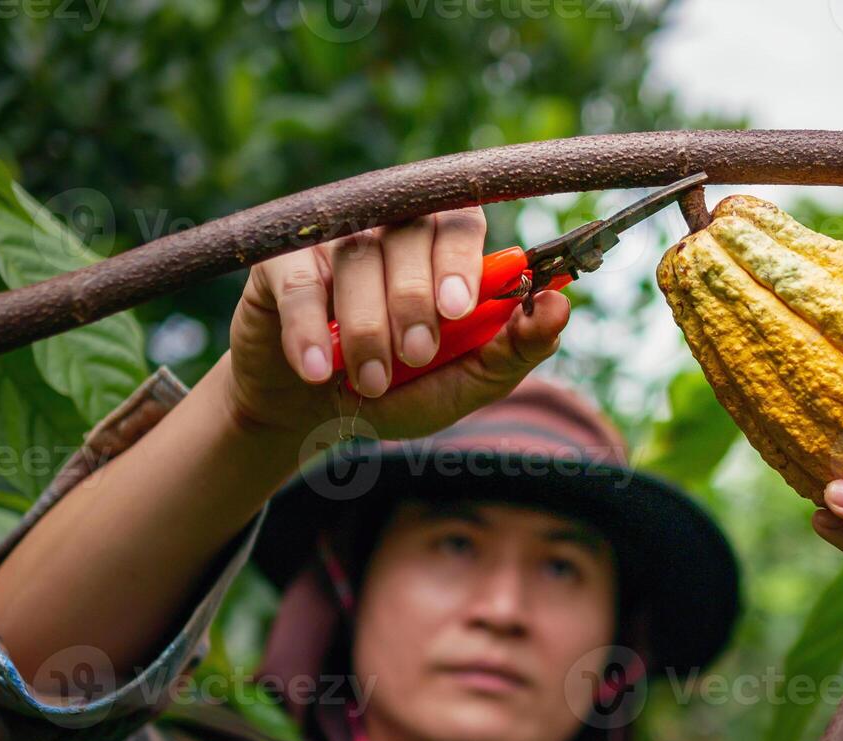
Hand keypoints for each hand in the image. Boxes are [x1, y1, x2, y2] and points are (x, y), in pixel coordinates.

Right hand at [223, 207, 570, 441]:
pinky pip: (302, 283)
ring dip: (367, 328)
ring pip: (360, 259)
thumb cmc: (398, 391)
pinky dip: (311, 330)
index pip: (464, 222)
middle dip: (415, 302)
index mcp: (444, 252)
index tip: (459, 310)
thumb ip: (514, 350)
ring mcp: (337, 241)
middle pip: (412, 234)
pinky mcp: (284, 261)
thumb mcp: (464, 384)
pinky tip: (318, 370)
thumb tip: (559, 305)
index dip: (462, 259)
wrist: (313, 416)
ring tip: (372, 381)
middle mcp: (393, 232)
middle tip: (416, 355)